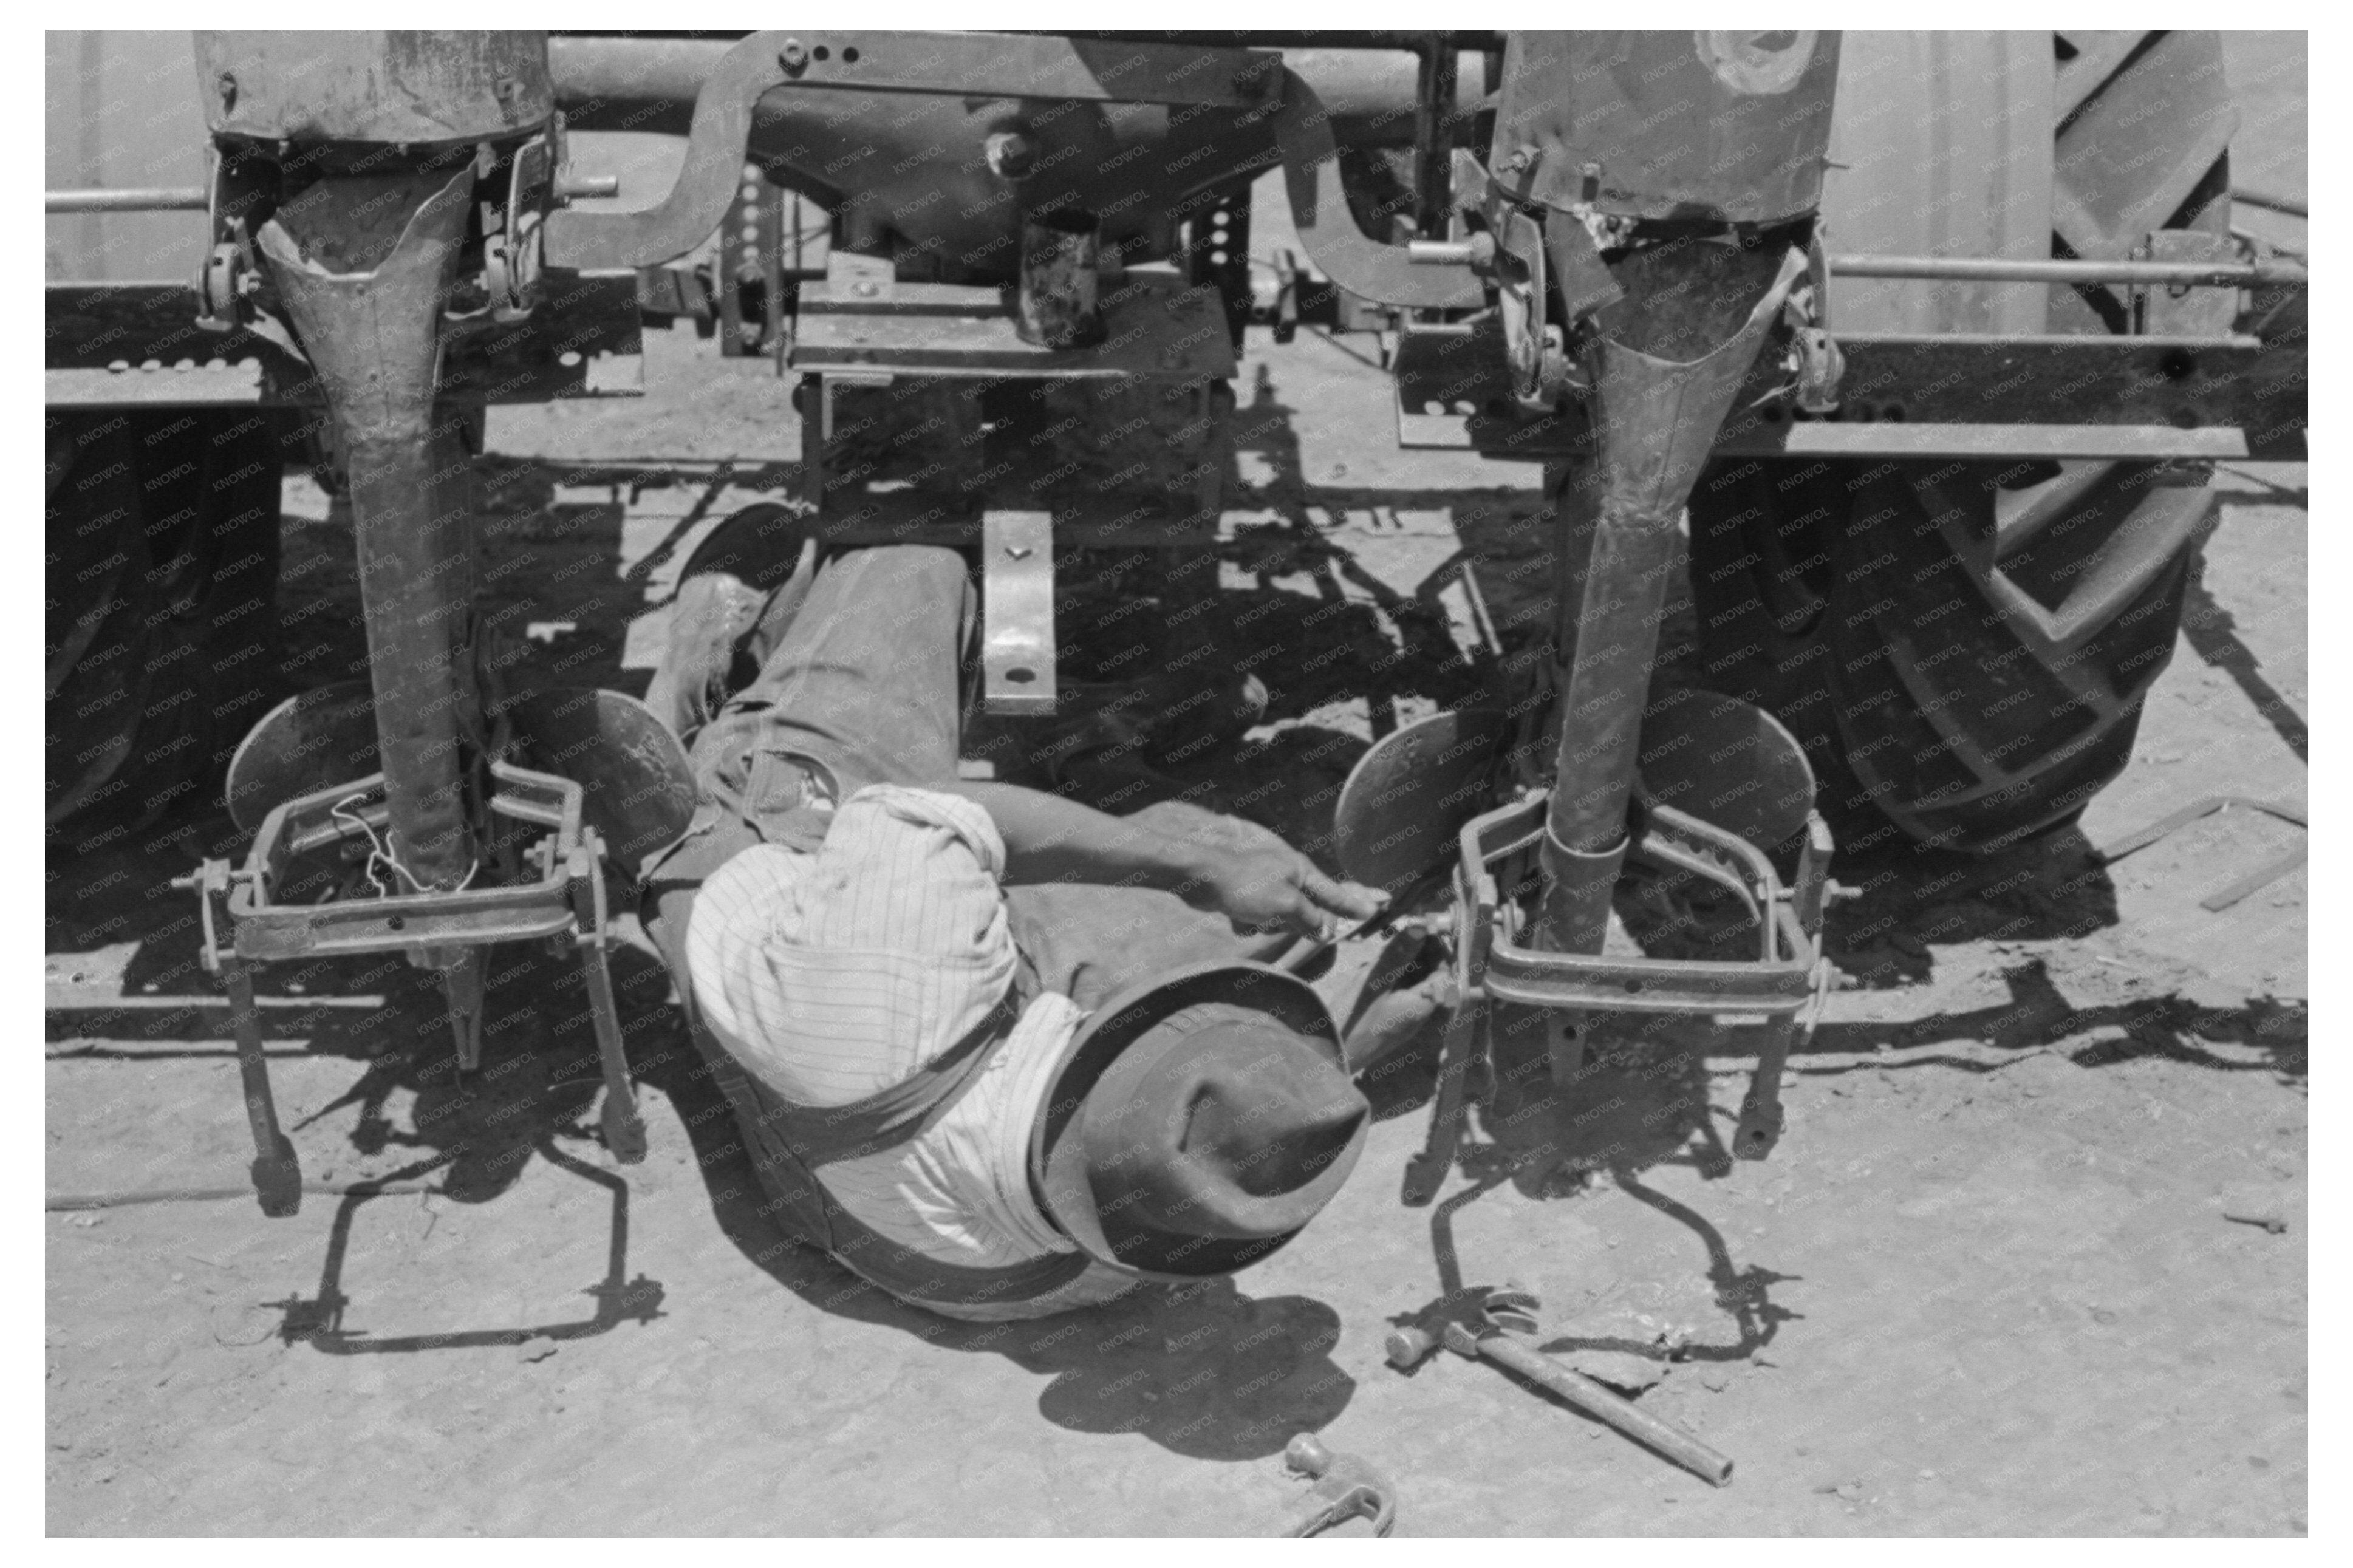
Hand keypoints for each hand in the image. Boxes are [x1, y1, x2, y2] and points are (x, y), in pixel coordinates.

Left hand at [1160, 817, 1383, 939]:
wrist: (1200, 878)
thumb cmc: (1246, 886)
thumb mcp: (1286, 905)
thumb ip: (1310, 919)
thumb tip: (1323, 930)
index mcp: (1301, 870)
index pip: (1335, 892)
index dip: (1354, 905)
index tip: (1375, 910)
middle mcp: (1286, 875)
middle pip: (1305, 910)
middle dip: (1290, 921)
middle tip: (1273, 917)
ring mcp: (1265, 884)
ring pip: (1279, 918)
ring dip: (1265, 924)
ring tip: (1249, 915)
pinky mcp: (1245, 896)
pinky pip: (1256, 919)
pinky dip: (1247, 922)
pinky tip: (1234, 917)